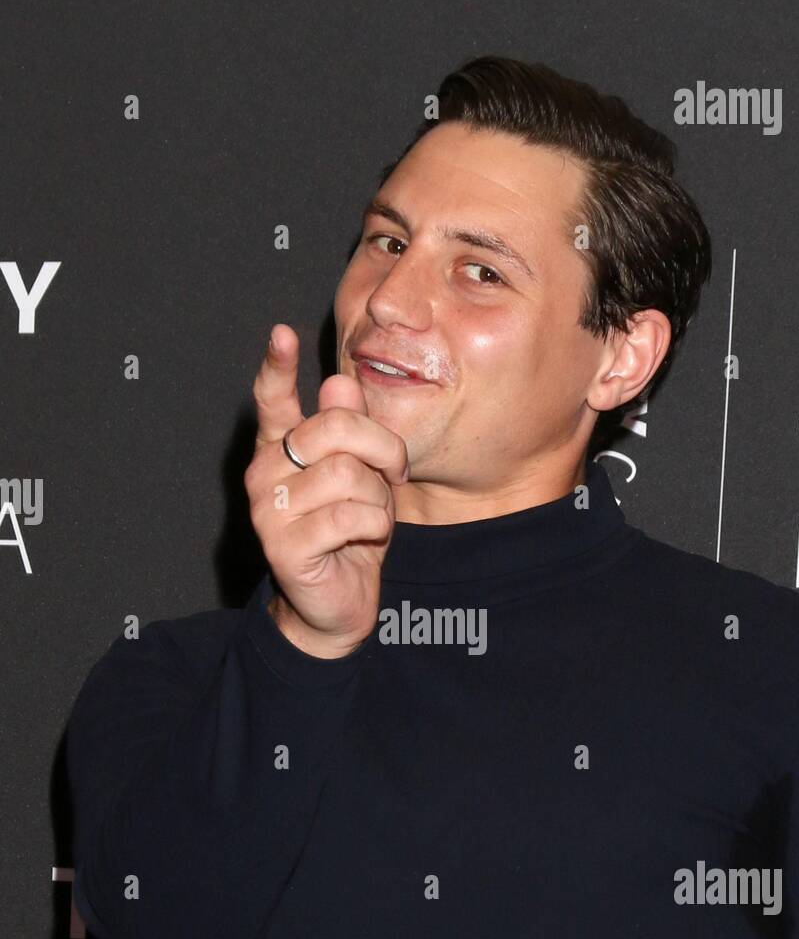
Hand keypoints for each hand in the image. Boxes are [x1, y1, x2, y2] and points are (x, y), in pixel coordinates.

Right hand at [245, 324, 408, 658]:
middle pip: (336, 428)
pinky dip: (372, 526)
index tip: (282, 335)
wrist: (337, 604)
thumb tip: (341, 380)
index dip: (277, 366)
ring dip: (376, 498)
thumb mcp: (361, 475)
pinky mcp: (284, 544)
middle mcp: (265, 472)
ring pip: (347, 474)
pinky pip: (350, 515)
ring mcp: (269, 509)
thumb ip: (351, 429)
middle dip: (382, 449)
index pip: (273, 400)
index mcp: (280, 448)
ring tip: (369, 518)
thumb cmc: (350, 534)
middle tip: (393, 475)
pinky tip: (364, 539)